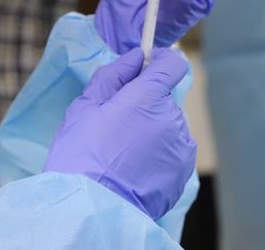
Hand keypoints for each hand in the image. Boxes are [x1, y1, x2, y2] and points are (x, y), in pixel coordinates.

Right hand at [44, 48, 195, 219]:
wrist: (92, 207)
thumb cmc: (81, 155)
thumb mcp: (84, 107)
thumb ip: (113, 75)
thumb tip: (135, 57)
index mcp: (147, 97)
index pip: (172, 64)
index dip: (158, 62)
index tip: (143, 68)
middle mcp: (172, 118)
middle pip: (164, 97)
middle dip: (145, 103)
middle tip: (117, 123)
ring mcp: (181, 146)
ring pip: (169, 124)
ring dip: (153, 128)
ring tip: (124, 151)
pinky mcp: (183, 170)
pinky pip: (173, 148)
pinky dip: (159, 151)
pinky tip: (135, 166)